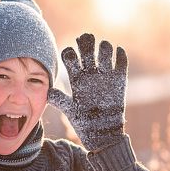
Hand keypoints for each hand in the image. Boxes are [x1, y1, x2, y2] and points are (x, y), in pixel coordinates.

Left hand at [48, 33, 126, 150]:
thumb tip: (48, 90)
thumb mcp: (71, 111)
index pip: (71, 57)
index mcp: (76, 78)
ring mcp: (105, 75)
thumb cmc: (85, 123)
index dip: (70, 52)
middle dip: (86, 42)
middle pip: (87, 50)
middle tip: (86, 38)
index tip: (71, 53)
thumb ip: (60, 99)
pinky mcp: (120, 80)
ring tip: (104, 49)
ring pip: (105, 51)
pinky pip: (122, 61)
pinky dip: (121, 54)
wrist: (103, 133)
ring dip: (104, 46)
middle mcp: (90, 73)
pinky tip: (118, 53)